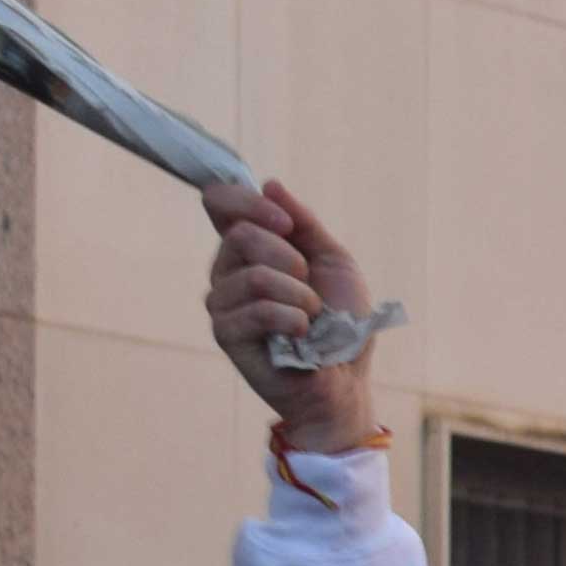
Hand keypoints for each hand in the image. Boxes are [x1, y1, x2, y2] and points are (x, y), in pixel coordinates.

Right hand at [201, 180, 386, 450]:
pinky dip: (292, 319)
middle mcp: (227, 271)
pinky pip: (256, 309)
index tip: (286, 224)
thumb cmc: (340, 324)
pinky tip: (301, 333)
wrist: (345, 380)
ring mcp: (223, 303)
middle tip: (309, 286)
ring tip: (310, 317)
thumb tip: (270, 184)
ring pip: (253, 274)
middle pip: (240, 234)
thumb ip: (303, 223)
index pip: (220, 204)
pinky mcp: (226, 334)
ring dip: (299, 295)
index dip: (247, 202)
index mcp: (249, 249)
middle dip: (289, 257)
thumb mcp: (334, 262)